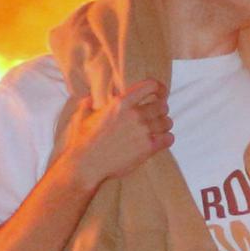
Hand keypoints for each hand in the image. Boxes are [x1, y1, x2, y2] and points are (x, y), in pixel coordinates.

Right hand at [55, 82, 173, 188]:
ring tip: (155, 130)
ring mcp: (142, 131)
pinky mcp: (148, 147)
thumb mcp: (80, 118)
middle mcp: (134, 114)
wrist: (85, 164)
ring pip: (167, 122)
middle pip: (163, 106)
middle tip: (154, 118)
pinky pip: (169, 138)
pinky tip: (158, 141)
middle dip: (160, 112)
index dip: (160, 88)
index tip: (160, 94)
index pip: (150, 86)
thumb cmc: (81, 142)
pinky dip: (166, 139)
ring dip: (163, 126)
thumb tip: (88, 98)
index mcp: (120, 103)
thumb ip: (86, 104)